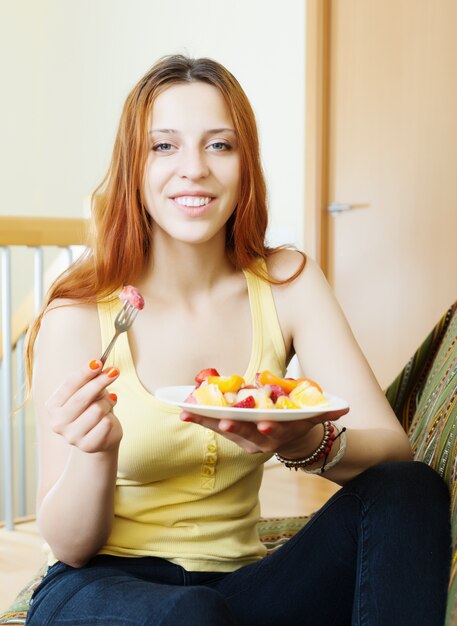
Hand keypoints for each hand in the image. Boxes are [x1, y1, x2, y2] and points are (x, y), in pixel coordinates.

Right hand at [44, 360, 122, 453]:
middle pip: (82, 397)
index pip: (69, 385)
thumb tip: (99, 366)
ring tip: (107, 405)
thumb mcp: (88, 393)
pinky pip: (106, 423)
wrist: (99, 439)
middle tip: (114, 371)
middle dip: (100, 381)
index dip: (84, 372)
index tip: (98, 362)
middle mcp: (57, 423)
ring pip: (97, 409)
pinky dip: (111, 417)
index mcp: (52, 407)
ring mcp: (71, 437)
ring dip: (107, 403)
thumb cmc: (91, 411)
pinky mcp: (87, 445)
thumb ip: (90, 381)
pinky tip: (107, 419)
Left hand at [179, 407, 348, 455]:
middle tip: (222, 423)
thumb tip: (344, 407)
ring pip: (224, 431)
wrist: (290, 442)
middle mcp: (261, 440)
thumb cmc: (299, 420)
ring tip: (188, 414)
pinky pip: (212, 426)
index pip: (275, 431)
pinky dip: (199, 419)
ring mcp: (244, 439)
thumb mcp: (313, 416)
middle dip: (233, 428)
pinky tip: (182, 411)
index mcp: (281, 432)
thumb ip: (326, 410)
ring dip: (207, 423)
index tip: (264, 423)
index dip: (270, 427)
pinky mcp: (231, 434)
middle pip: (245, 433)